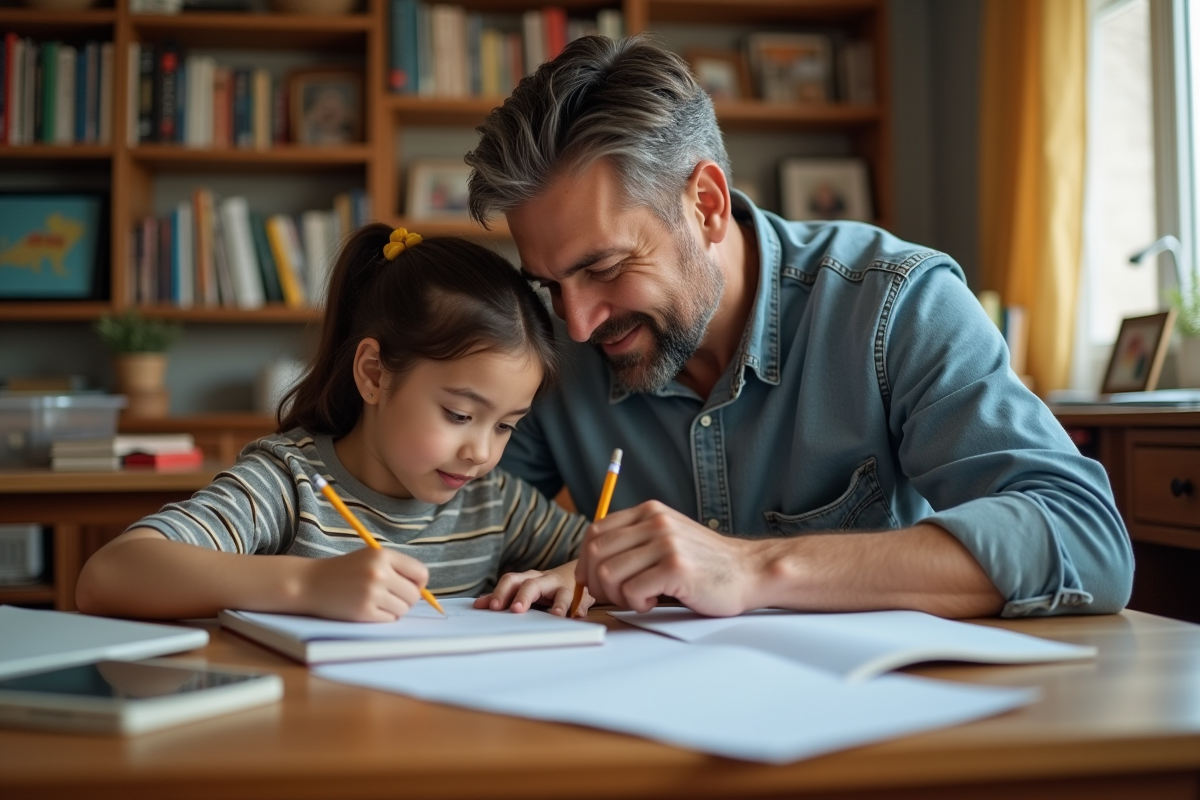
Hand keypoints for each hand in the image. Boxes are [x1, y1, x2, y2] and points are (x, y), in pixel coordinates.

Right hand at [300, 547, 429, 621]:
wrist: (311, 583)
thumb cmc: (345, 571)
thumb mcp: (371, 558)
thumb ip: (398, 568)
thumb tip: (424, 589)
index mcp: (383, 556)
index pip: (421, 574)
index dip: (418, 583)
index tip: (409, 586)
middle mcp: (380, 573)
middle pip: (414, 595)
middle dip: (406, 598)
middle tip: (389, 596)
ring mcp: (372, 593)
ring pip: (403, 609)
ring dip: (394, 609)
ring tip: (376, 601)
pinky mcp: (364, 612)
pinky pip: (389, 619)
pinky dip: (382, 617)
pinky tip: (368, 608)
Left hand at [473, 561, 592, 616]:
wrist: (577, 575)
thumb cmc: (544, 587)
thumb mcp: (523, 588)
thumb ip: (503, 597)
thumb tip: (478, 604)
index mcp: (527, 579)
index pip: (510, 581)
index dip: (500, 593)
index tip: (490, 607)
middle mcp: (544, 580)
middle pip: (531, 584)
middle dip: (523, 596)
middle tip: (516, 610)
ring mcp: (563, 587)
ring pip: (561, 593)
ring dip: (559, 604)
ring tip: (556, 615)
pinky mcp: (580, 596)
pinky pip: (581, 601)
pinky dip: (579, 608)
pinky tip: (577, 616)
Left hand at [575, 501, 757, 616]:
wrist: (748, 571)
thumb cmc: (706, 563)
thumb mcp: (668, 537)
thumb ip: (635, 540)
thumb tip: (591, 562)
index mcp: (649, 512)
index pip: (595, 531)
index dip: (586, 559)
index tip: (593, 579)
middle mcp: (655, 522)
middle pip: (596, 552)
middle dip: (596, 582)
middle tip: (615, 596)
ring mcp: (666, 543)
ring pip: (608, 573)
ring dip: (616, 595)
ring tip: (638, 599)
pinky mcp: (675, 567)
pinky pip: (631, 590)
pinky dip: (636, 603)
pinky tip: (652, 602)